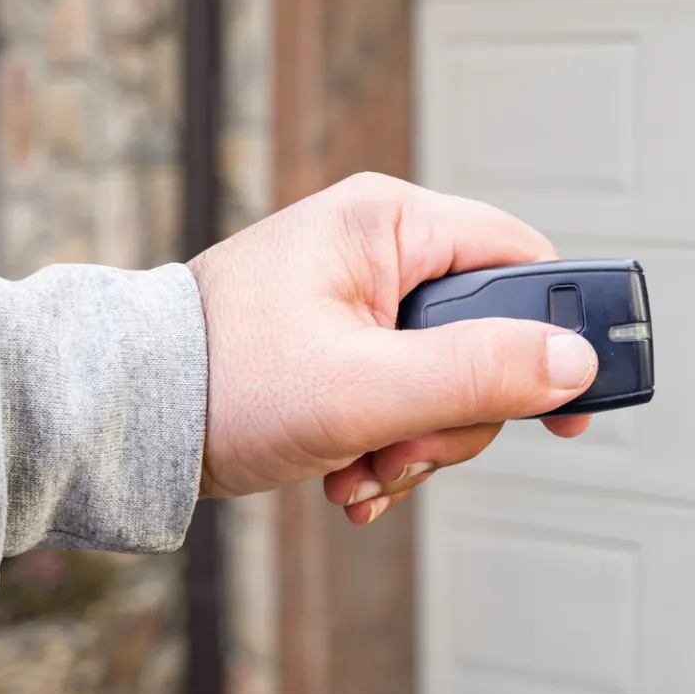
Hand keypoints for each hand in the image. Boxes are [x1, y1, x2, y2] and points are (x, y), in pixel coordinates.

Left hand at [187, 173, 595, 524]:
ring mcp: (363, 297)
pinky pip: (410, 395)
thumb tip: (575, 365)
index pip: (523, 261)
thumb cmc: (218, 381)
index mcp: (391, 222)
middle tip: (407, 448)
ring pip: (452, 378)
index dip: (558, 334)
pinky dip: (391, 444)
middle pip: (490, 336)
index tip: (570, 405)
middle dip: (458, 414)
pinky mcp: (346, 341)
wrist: (119, 423)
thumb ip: (478, 373)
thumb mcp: (365, 387)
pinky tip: (352, 471)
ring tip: (365, 468)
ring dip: (421, 442)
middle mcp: (382, 248)